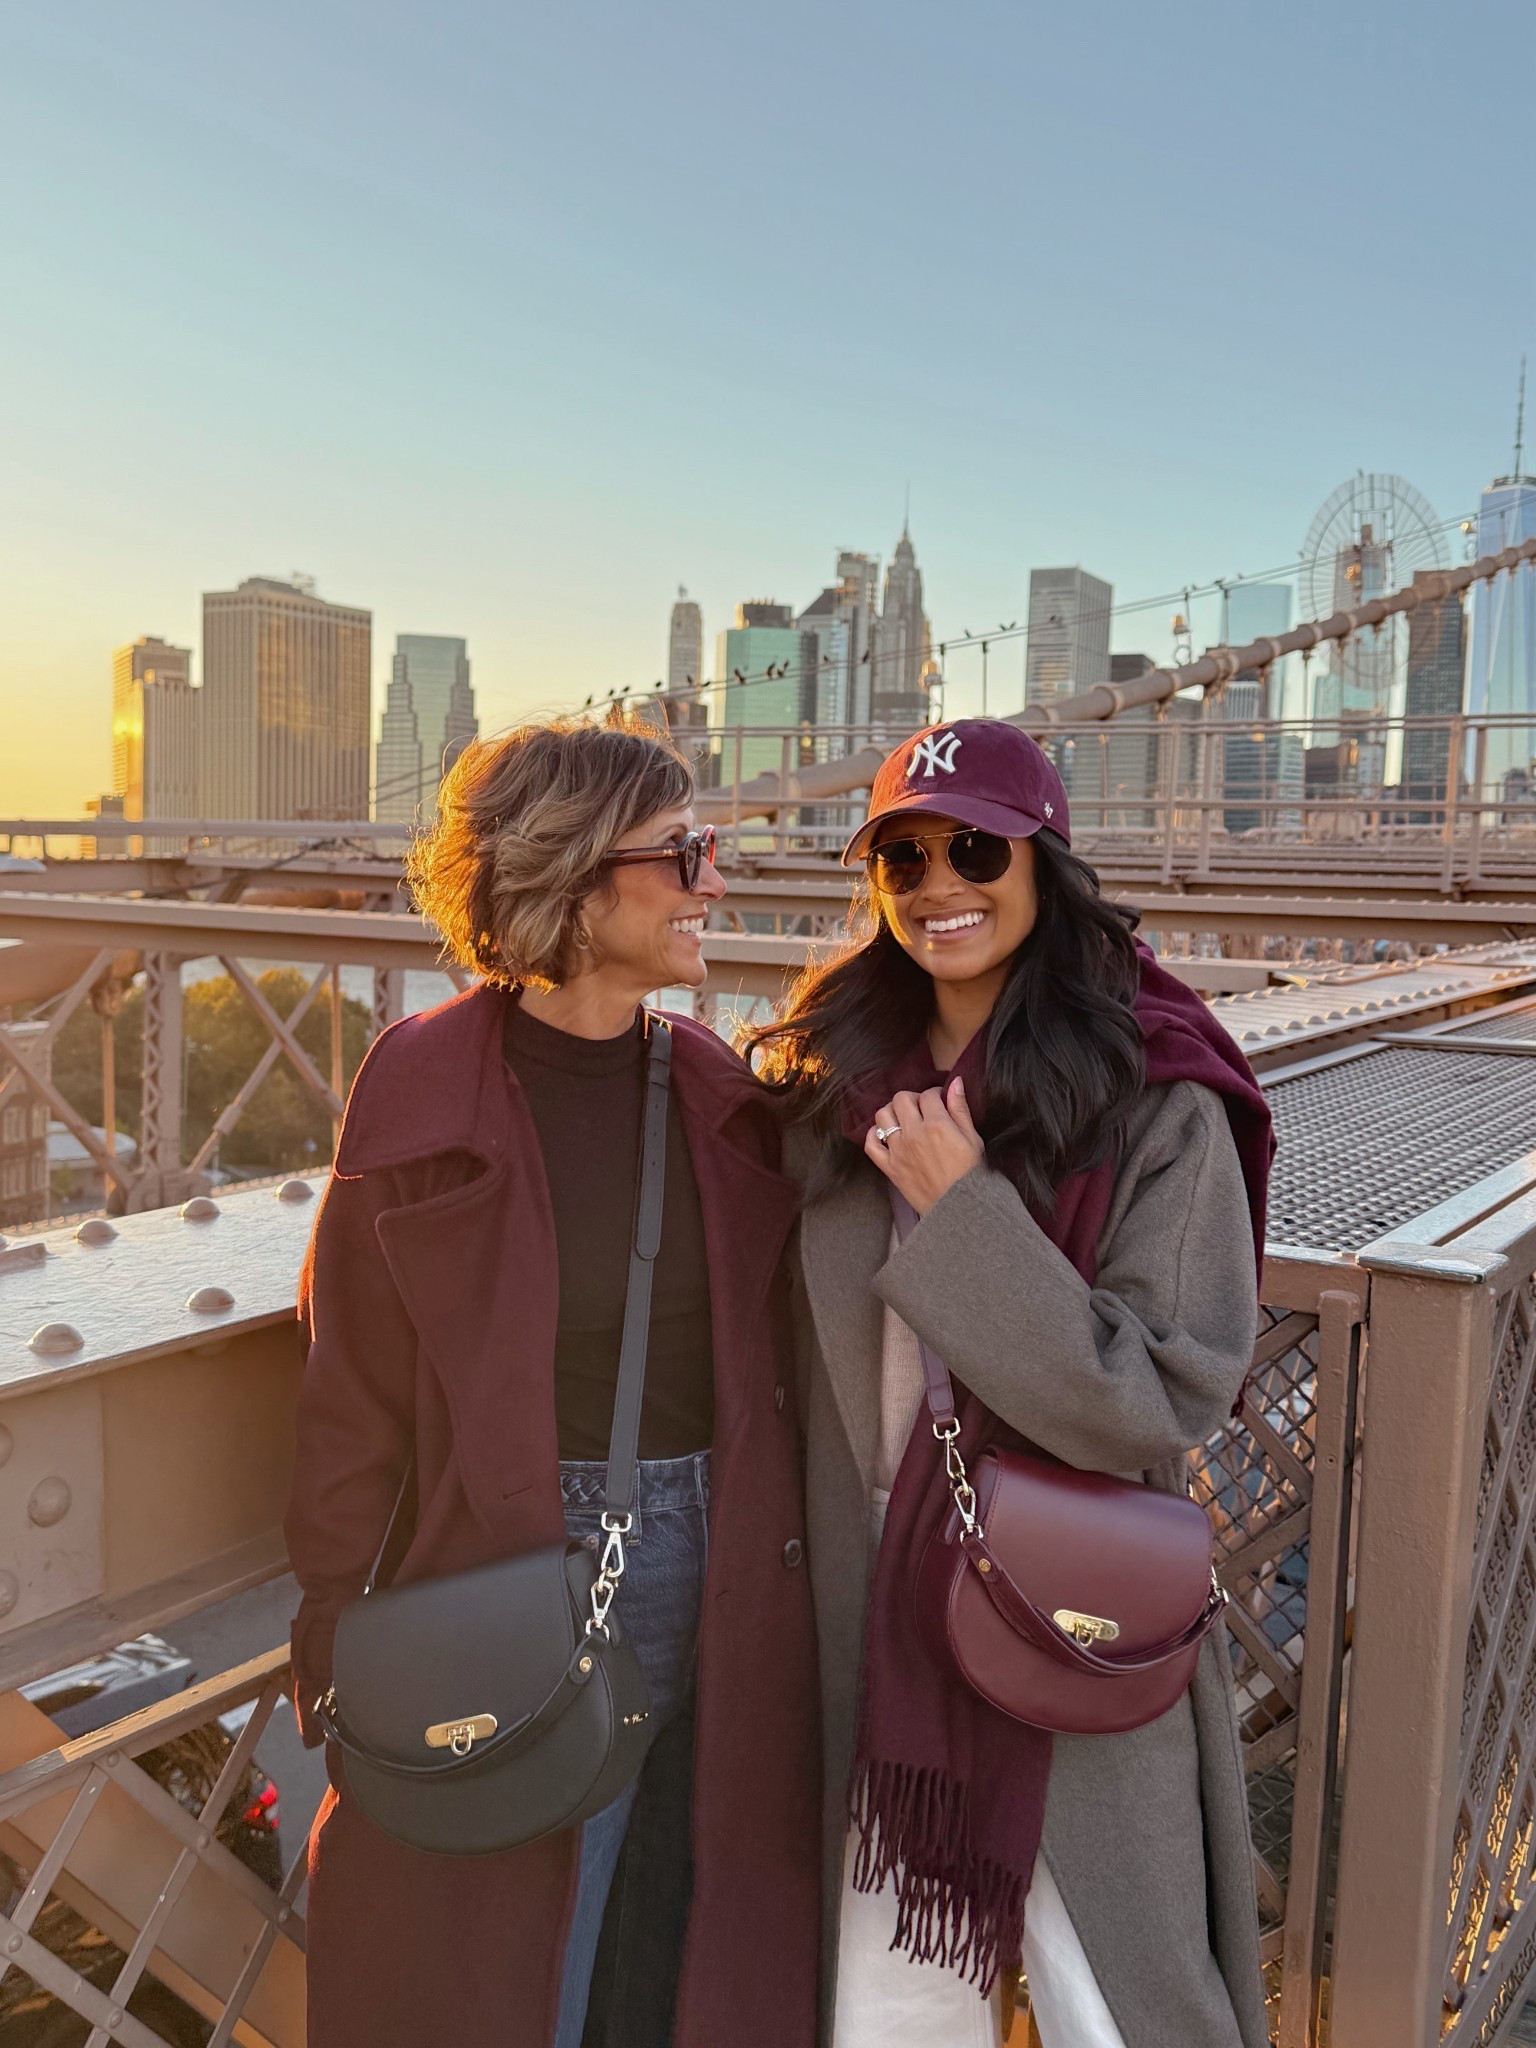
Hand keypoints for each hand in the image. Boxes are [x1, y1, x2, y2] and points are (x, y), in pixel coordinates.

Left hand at [864, 1077, 984, 1214]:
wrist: (959, 1209)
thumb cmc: (971, 1175)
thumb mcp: (973, 1139)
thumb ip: (961, 1109)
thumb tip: (955, 1082)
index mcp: (937, 1125)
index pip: (928, 1095)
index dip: (934, 1094)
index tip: (939, 1101)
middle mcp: (914, 1134)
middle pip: (901, 1099)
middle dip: (912, 1098)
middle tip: (921, 1107)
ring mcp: (898, 1150)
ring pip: (883, 1115)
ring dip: (892, 1112)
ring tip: (903, 1118)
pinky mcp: (889, 1167)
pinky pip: (871, 1144)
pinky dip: (874, 1135)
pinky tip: (885, 1134)